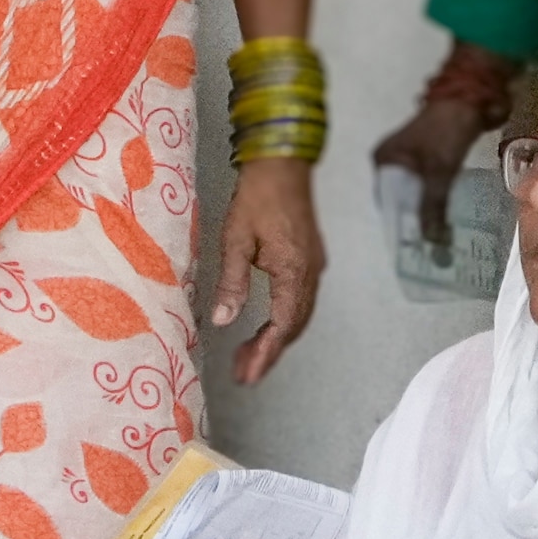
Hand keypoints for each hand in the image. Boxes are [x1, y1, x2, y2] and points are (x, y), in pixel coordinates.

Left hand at [210, 158, 325, 385]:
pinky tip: (265, 324)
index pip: (282, 325)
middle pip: (294, 326)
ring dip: (276, 338)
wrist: (283, 163)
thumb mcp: (236, 240)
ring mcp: (313, 266)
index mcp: (293, 271)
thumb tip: (223, 321)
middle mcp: (310, 273)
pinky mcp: (310, 258)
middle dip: (269, 352)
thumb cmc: (256, 197)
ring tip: (249, 355)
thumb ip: (232, 283)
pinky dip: (284, 319)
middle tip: (244, 373)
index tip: (248, 375)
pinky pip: (301, 300)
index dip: (265, 354)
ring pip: (299, 315)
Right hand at [369, 59, 508, 252]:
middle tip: (431, 250)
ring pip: (419, 192)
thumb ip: (432, 208)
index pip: (388, 203)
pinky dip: (439, 198)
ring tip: (441, 238)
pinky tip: (449, 215)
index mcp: (384, 160)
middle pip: (403, 199)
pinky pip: (432, 183)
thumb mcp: (438, 171)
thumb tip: (433, 245)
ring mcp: (413, 156)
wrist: (472, 95)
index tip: (413, 251)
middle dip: (416, 222)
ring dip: (429, 211)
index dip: (401, 226)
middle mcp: (393, 159)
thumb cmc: (447, 131)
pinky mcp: (433, 154)